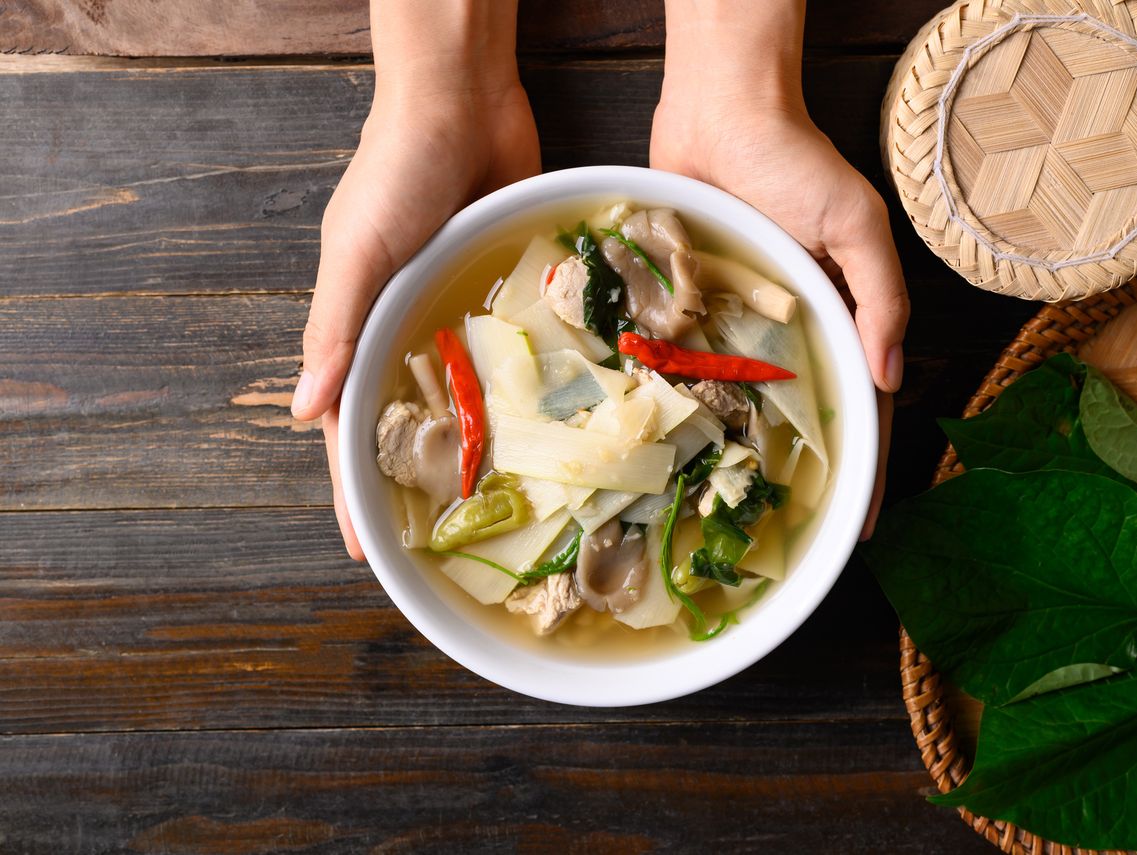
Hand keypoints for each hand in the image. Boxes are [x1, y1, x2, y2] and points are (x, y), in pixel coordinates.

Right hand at [292, 56, 538, 559]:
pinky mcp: (502, 293)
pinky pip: (509, 356)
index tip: (367, 549)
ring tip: (496, 505)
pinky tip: (543, 432)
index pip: (348, 426)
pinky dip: (518, 393)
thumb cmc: (397, 172)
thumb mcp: (358, 251)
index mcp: (359, 325)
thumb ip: (335, 327)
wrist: (463, 102)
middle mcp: (406, 328)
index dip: (353, 489)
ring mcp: (454, 313)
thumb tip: (304, 414)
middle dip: (416, 481)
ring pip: (461, 397)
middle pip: (406, 421)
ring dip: (472, 445)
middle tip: (439, 543)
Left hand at [653, 58, 907, 538]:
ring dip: (742, 453)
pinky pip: (689, 367)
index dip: (866, 468)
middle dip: (805, 478)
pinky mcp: (689, 310)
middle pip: (801, 419)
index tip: (863, 527)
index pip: (861, 408)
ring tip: (733, 513)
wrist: (718, 115)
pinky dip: (687, 405)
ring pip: (743, 405)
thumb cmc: (793, 160)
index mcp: (838, 318)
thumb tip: (889, 374)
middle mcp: (788, 332)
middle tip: (795, 537)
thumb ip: (879, 294)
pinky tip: (678, 447)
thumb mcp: (854, 222)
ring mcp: (737, 326)